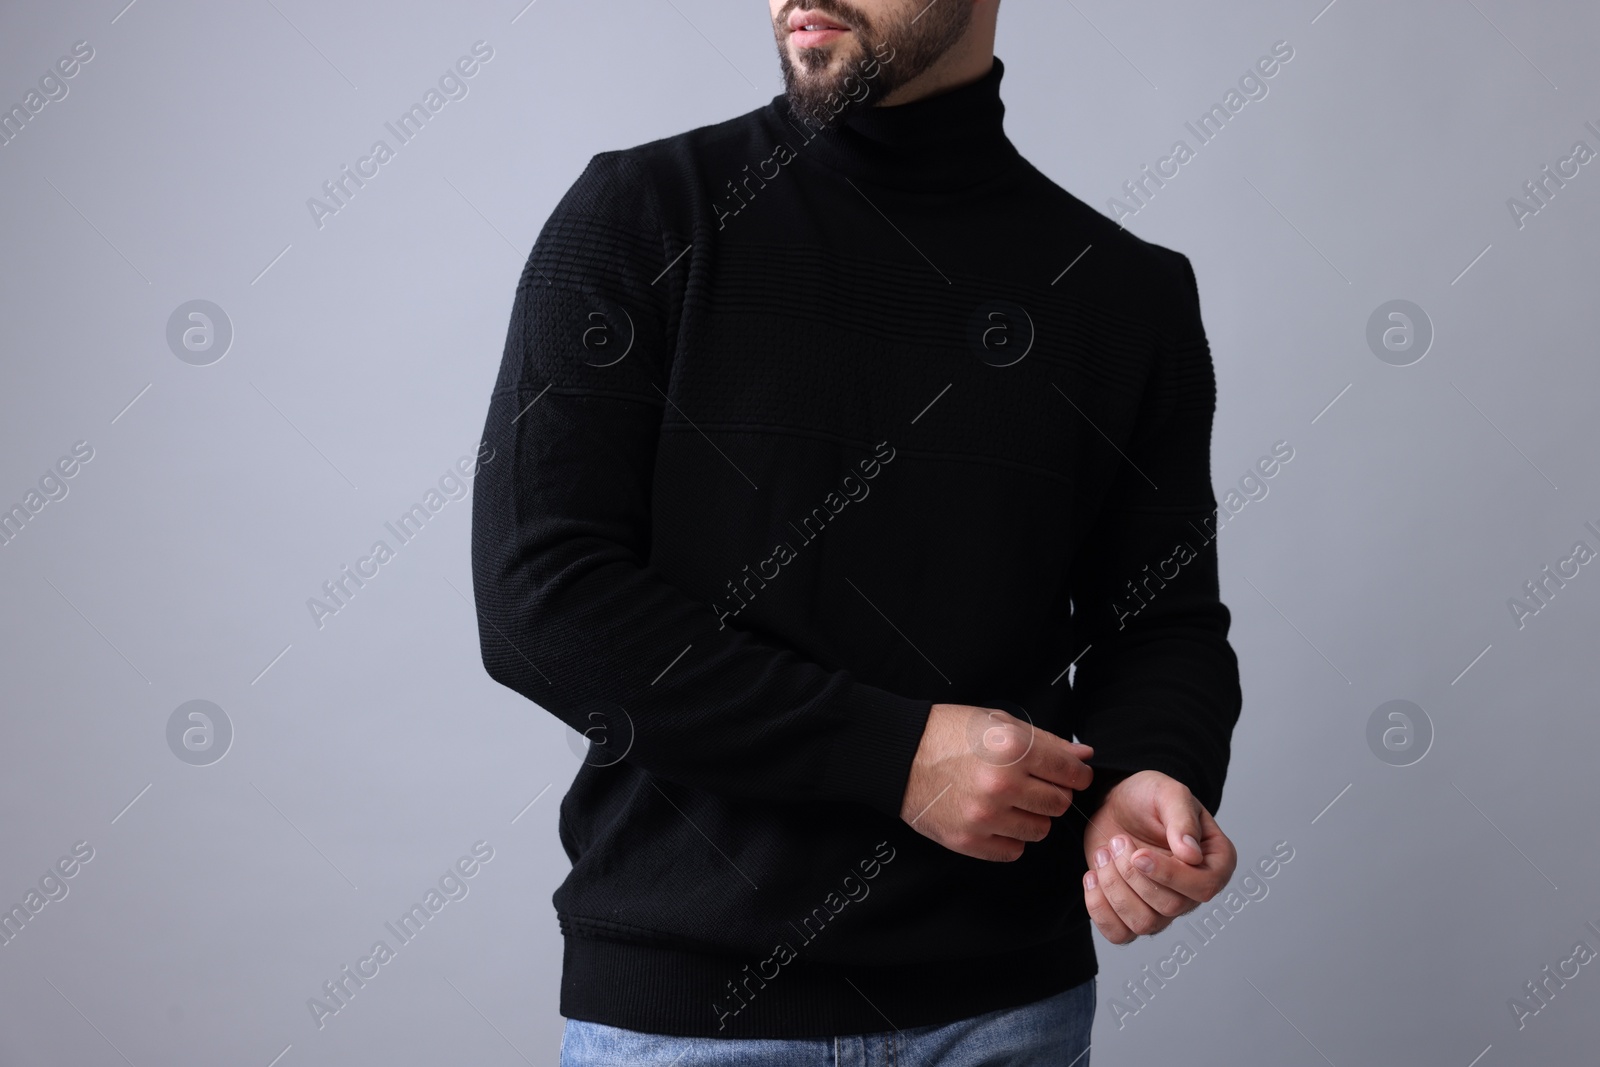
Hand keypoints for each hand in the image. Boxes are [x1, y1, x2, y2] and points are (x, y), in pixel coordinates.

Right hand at [900, 703, 1094, 861]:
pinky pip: (1013, 851)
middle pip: (1059, 804)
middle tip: (1034, 785)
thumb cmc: (948, 733)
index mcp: (1013, 749)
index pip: (1071, 772)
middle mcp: (1002, 784)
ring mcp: (984, 816)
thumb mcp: (998, 722)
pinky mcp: (968, 840)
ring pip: (1039, 830)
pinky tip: (996, 819)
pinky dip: (1010, 838)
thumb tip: (1083, 757)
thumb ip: (1046, 741)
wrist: (899, 756)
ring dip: (1032, 817)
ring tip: (1011, 801)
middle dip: (1053, 794)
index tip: (1070, 775)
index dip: (1077, 774)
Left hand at [1081, 770, 1235, 943]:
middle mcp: (1193, 891)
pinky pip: (1118, 934)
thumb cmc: (1148, 797)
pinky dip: (1099, 908)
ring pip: (1144, 925)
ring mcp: (1163, 907)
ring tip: (1104, 853)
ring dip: (1114, 888)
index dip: (1169, 876)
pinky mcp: (1132, 913)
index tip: (1138, 854)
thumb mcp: (1168, 793)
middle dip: (1133, 875)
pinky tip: (1091, 875)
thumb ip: (1182, 820)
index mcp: (1215, 862)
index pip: (1204, 888)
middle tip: (1116, 841)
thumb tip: (1192, 855)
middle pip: (1170, 907)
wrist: (1117, 804)